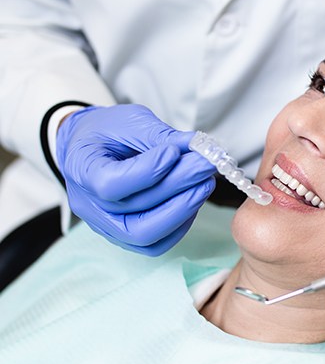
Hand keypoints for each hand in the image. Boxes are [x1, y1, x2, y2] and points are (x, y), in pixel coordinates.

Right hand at [56, 104, 215, 254]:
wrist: (91, 146)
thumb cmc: (107, 131)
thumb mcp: (129, 120)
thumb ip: (160, 135)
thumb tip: (197, 147)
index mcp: (80, 168)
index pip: (110, 184)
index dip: (147, 171)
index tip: (174, 151)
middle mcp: (89, 205)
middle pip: (135, 211)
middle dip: (178, 187)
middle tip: (205, 165)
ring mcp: (106, 225)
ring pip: (147, 235)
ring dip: (183, 208)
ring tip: (205, 182)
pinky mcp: (125, 236)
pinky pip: (155, 243)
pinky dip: (180, 224)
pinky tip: (194, 199)